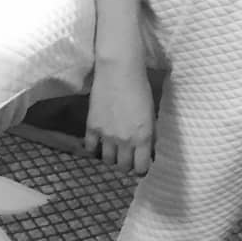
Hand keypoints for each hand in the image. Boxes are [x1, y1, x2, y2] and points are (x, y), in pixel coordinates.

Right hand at [85, 59, 155, 175]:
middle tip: (128, 157)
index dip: (142, 169)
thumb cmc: (141, 88)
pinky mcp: (91, 127)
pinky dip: (94, 148)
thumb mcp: (150, 112)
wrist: (119, 71)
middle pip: (123, 167)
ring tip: (114, 149)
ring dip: (112, 157)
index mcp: (142, 137)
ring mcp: (106, 136)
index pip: (141, 168)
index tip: (141, 166)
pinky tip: (98, 142)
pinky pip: (90, 148)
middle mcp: (124, 141)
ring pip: (107, 160)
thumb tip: (149, 150)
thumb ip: (150, 133)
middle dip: (127, 165)